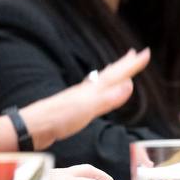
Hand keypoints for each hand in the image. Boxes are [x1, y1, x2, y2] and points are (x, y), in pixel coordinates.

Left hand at [13, 48, 150, 149]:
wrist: (33, 126)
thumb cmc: (59, 118)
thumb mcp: (87, 109)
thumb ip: (108, 99)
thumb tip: (129, 85)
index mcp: (92, 90)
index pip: (117, 75)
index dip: (131, 65)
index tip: (145, 53)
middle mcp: (87, 90)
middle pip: (109, 74)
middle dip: (123, 65)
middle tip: (133, 53)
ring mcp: (79, 97)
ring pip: (100, 82)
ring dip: (112, 75)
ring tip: (118, 70)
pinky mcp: (73, 107)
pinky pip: (94, 93)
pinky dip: (101, 89)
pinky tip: (96, 92)